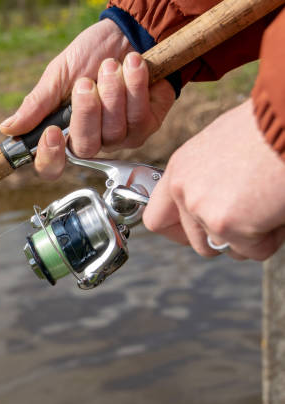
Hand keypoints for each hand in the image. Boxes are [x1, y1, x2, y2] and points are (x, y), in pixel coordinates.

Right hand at [0, 19, 174, 179]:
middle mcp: (92, 141)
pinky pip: (140, 117)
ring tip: (111, 64)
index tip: (52, 132)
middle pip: (85, 148)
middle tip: (86, 82)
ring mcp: (121, 137)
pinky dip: (135, 86)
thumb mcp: (58, 75)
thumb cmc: (89, 55)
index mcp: (64, 133)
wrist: (127, 34)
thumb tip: (8, 128)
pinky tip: (133, 66)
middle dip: (87, 112)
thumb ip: (37, 104)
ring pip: (115, 130)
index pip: (51, 166)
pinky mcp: (148, 125)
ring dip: (113, 92)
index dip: (50, 157)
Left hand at [143, 100, 284, 260]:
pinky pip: (252, 251)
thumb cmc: (268, 127)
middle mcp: (182, 189)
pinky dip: (272, 238)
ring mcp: (200, 208)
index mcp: (179, 169)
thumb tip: (214, 200)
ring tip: (267, 203)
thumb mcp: (221, 147)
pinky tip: (277, 206)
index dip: (180, 233)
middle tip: (252, 217)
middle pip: (195, 242)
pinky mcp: (225, 223)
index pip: (156, 219)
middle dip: (227, 238)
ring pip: (225, 248)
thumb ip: (206, 178)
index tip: (201, 233)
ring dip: (251, 238)